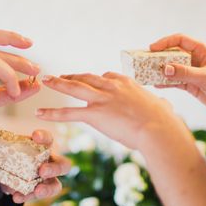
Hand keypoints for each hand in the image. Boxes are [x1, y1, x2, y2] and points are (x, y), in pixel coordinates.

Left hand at [0, 130, 71, 203]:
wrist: (6, 169)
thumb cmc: (10, 154)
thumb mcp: (4, 148)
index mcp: (43, 147)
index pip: (48, 139)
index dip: (44, 137)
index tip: (35, 136)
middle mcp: (49, 162)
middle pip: (63, 165)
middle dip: (54, 168)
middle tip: (42, 171)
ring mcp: (47, 179)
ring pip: (56, 185)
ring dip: (47, 189)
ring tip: (37, 190)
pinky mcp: (39, 191)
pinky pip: (38, 196)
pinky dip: (28, 197)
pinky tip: (17, 197)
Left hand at [36, 73, 190, 151]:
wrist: (159, 129)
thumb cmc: (164, 122)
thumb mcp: (161, 107)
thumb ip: (158, 104)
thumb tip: (164, 106)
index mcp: (127, 83)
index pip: (108, 77)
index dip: (97, 80)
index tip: (91, 81)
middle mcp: (112, 86)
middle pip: (87, 78)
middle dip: (72, 76)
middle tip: (60, 76)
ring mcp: (102, 99)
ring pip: (74, 88)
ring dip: (58, 83)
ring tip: (45, 80)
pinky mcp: (95, 114)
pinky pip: (68, 112)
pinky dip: (52, 112)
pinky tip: (40, 113)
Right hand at [150, 34, 205, 113]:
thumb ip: (185, 72)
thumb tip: (165, 69)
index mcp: (203, 50)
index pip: (181, 40)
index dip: (166, 42)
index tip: (152, 48)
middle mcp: (196, 59)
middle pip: (174, 54)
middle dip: (160, 57)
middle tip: (146, 62)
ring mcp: (193, 72)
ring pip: (173, 68)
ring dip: (162, 71)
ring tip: (148, 73)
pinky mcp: (192, 85)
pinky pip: (175, 81)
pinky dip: (166, 83)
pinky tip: (157, 84)